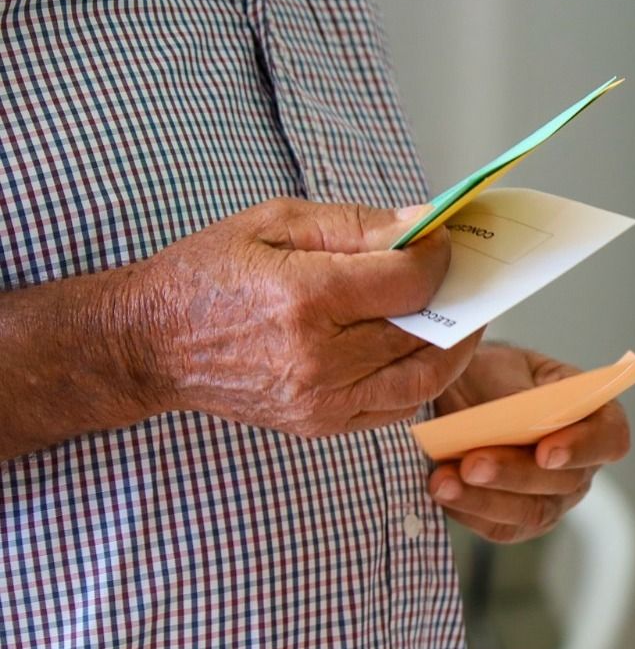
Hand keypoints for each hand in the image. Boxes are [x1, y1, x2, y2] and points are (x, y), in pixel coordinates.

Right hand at [136, 198, 482, 435]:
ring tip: (462, 317)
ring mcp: (321, 400)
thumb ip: (355, 225)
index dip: (439, 259)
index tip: (444, 241)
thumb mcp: (275, 223)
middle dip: (456, 299)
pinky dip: (422, 380)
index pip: (407, 282)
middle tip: (469, 277)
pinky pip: (396, 407)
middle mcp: (317, 358)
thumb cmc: (210, 273)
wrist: (152, 343)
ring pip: (421, 379)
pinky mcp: (321, 424)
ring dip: (455, 348)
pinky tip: (425, 352)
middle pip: (421, 331)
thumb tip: (423, 225)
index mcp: (304, 299)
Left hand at [427, 344, 631, 542]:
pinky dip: (470, 511)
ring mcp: (554, 497)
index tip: (546, 450)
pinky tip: (444, 492)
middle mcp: (582, 463)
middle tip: (473, 463)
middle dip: (516, 474)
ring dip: (486, 499)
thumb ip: (515, 395)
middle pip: (566, 482)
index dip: (585, 448)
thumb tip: (513, 418)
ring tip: (443, 481)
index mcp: (594, 415)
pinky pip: (502, 528)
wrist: (456, 397)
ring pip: (533, 512)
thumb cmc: (491, 375)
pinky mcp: (519, 520)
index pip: (610, 438)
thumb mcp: (502, 367)